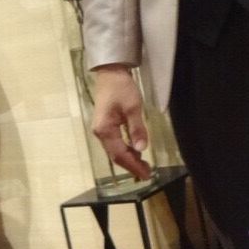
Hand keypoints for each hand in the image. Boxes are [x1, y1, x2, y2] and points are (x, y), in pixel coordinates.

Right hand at [90, 65, 152, 179]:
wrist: (110, 73)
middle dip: (131, 165)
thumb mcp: (133, 107)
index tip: (146, 175)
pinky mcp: (106, 126)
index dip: (133, 166)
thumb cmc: (122, 88)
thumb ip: (137, 129)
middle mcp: (100, 133)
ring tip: (144, 166)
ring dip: (129, 159)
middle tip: (147, 174)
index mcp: (105, 130)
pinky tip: (136, 151)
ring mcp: (102, 130)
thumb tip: (142, 149)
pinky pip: (115, 143)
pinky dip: (126, 150)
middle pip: (116, 155)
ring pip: (115, 150)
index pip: (120, 154)